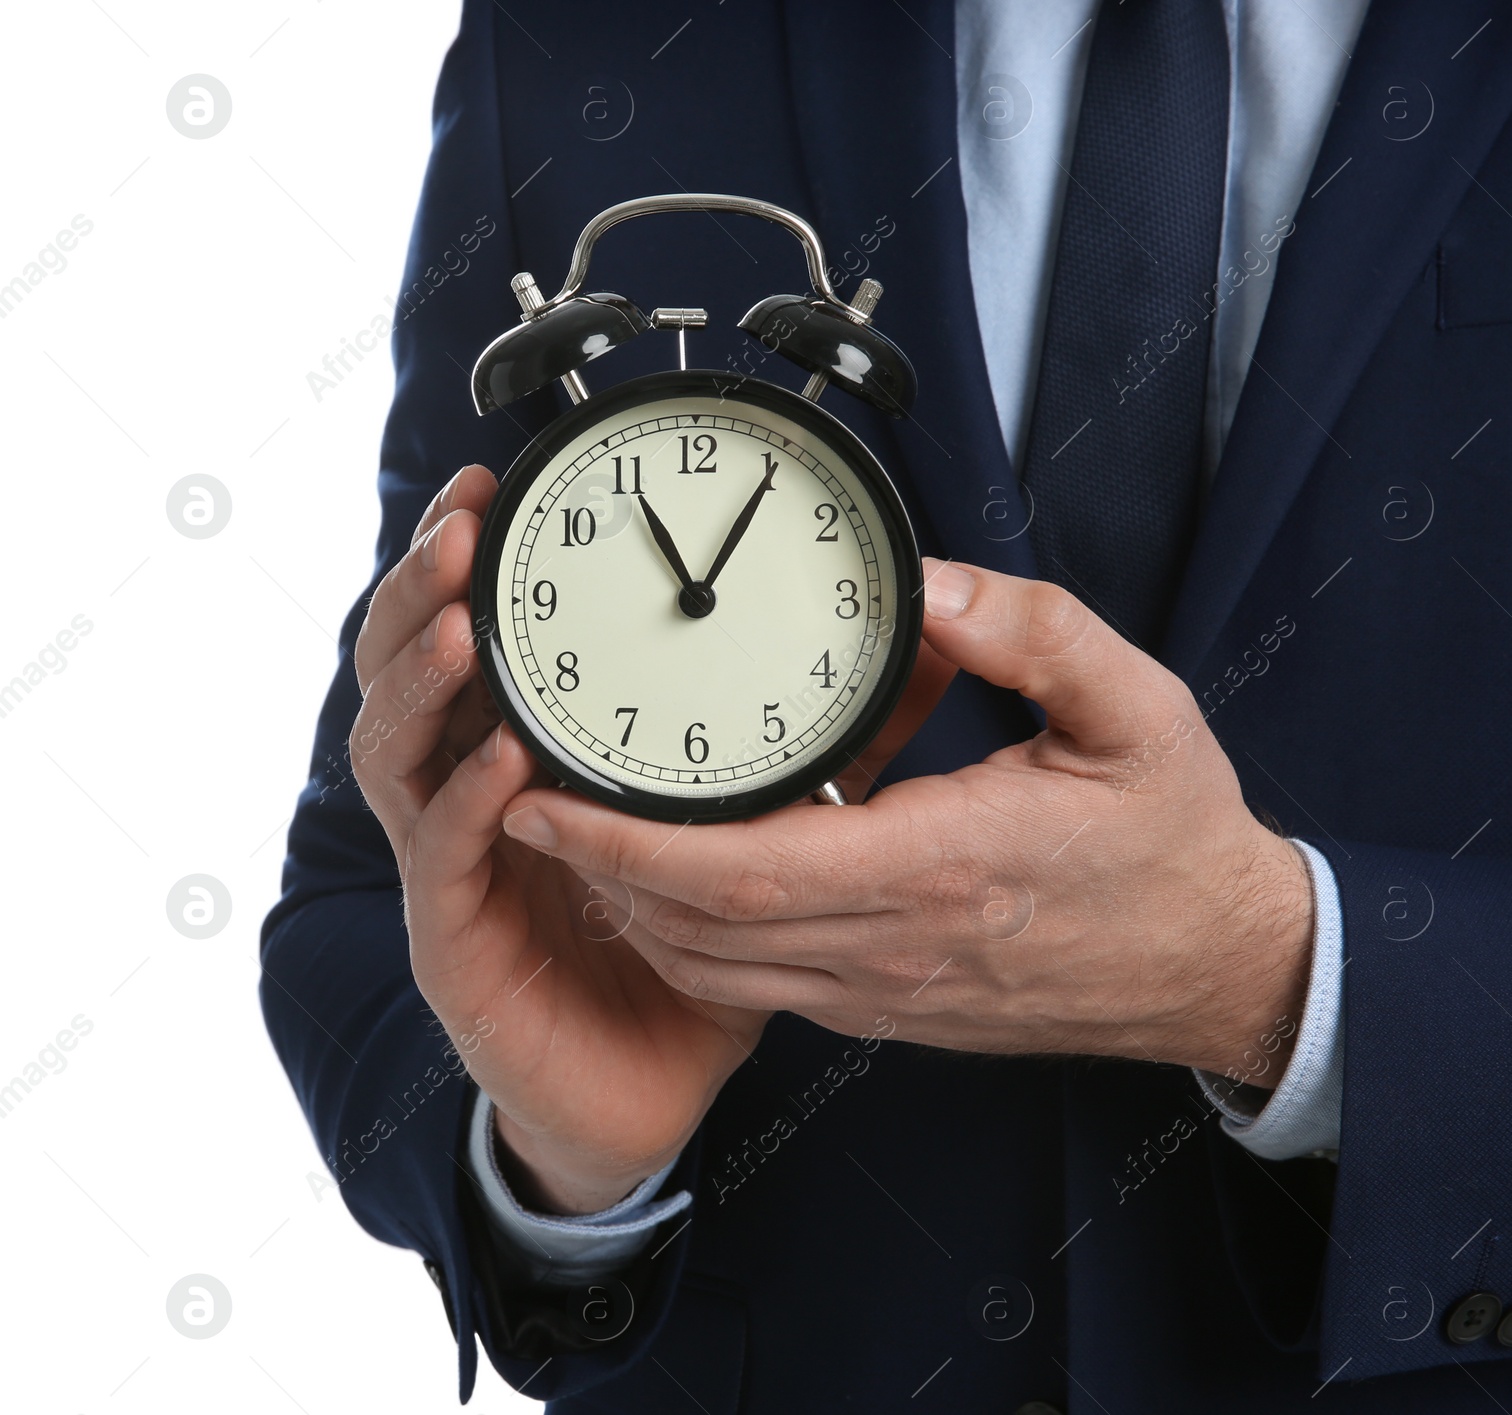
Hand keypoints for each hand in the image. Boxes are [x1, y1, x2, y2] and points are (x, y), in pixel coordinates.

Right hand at [348, 470, 952, 1213]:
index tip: (497, 493)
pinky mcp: (455, 941)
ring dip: (423, 678)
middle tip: (461, 520)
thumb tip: (915, 655)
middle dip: (424, 593)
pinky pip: (441, 856)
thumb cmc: (693, 961)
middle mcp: (480, 803)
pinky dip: (463, 799)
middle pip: (419, 678)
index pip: (491, 645)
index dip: (483, 571)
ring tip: (459, 611)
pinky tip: (500, 754)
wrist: (645, 1086)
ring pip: (404, 754)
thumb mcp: (771, 828)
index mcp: (541, 762)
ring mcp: (457, 871)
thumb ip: (828, 741)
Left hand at [501, 559, 1314, 1083]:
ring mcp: (888, 988)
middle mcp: (895, 943)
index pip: (740, 871)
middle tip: (524, 801)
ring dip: (634, 911)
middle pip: (699, 929)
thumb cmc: (1176, 843)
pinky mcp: (895, 1005)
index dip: (625, 843)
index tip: (544, 794)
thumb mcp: (1133, 709)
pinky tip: (674, 891)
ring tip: (578, 839)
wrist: (1220, 963)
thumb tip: (931, 587)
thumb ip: (1029, 633)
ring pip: (719, 970)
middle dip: (595, 872)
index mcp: (939, 865)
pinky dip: (695, 941)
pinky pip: (763, 986)